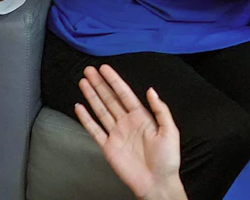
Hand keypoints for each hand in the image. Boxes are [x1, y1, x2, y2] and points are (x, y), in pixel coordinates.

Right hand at [74, 65, 185, 199]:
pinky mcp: (108, 147)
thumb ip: (160, 110)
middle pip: (110, 99)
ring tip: (83, 82)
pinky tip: (79, 107)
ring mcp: (116, 134)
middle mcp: (127, 122)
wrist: (157, 182)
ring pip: (101, 110)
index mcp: (142, 117)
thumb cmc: (167, 159)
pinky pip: (95, 130)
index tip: (104, 68)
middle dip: (99, 84)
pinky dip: (86, 119)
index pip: (125, 94)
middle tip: (89, 70)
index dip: (114, 80)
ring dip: (92, 96)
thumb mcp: (170, 131)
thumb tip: (151, 90)